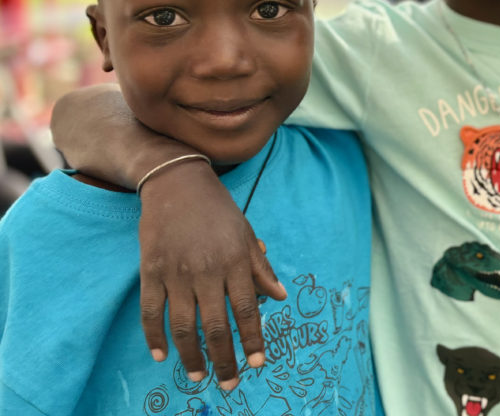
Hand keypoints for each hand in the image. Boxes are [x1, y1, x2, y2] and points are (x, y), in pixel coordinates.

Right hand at [139, 160, 286, 388]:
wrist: (178, 184)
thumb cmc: (218, 211)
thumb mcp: (246, 235)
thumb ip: (260, 269)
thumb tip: (279, 298)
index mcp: (234, 262)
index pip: (246, 310)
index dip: (252, 340)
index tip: (257, 364)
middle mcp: (206, 271)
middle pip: (215, 326)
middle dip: (224, 359)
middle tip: (229, 384)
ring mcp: (176, 273)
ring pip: (183, 326)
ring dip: (191, 356)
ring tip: (199, 375)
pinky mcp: (151, 271)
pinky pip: (151, 312)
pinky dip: (155, 337)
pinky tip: (163, 356)